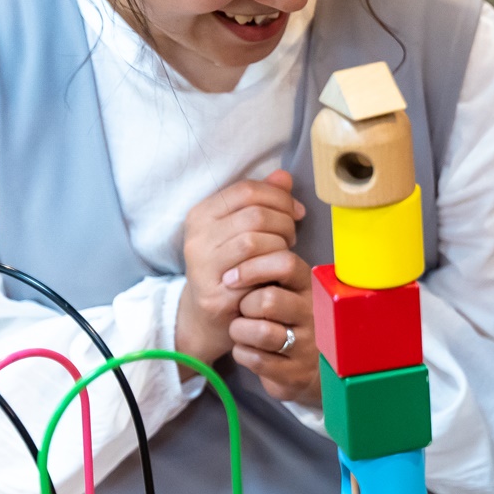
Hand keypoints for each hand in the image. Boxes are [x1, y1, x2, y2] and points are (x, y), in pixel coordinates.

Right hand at [179, 170, 305, 367]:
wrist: (207, 316)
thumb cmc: (232, 266)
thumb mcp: (242, 229)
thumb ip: (262, 201)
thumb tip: (284, 176)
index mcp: (201, 214)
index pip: (246, 190)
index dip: (279, 197)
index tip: (296, 211)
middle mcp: (197, 238)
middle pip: (254, 214)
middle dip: (284, 223)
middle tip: (292, 237)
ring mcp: (203, 266)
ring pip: (254, 240)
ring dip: (280, 245)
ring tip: (284, 253)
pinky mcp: (216, 293)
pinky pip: (255, 272)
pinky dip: (274, 268)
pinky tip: (277, 272)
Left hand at [229, 250, 318, 402]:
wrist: (306, 366)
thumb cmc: (285, 319)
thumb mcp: (286, 289)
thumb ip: (269, 270)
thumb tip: (240, 244)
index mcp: (310, 287)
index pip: (285, 264)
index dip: (252, 268)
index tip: (231, 278)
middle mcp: (314, 314)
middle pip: (269, 299)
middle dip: (244, 305)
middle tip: (242, 311)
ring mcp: (308, 345)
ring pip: (263, 332)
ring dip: (240, 331)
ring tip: (241, 331)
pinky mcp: (297, 372)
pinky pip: (258, 360)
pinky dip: (242, 353)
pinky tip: (246, 350)